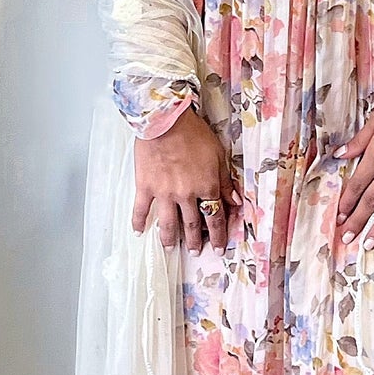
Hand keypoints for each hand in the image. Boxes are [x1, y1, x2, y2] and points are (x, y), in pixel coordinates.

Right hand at [132, 106, 239, 251]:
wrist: (165, 122)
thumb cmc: (193, 133)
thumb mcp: (218, 155)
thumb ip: (225, 181)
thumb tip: (235, 201)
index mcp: (206, 187)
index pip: (215, 217)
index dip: (219, 235)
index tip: (219, 248)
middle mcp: (186, 195)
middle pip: (193, 224)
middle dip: (195, 241)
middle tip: (195, 252)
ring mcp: (164, 193)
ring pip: (169, 223)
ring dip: (170, 239)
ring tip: (170, 249)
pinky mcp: (145, 187)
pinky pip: (142, 209)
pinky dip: (139, 222)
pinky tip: (138, 232)